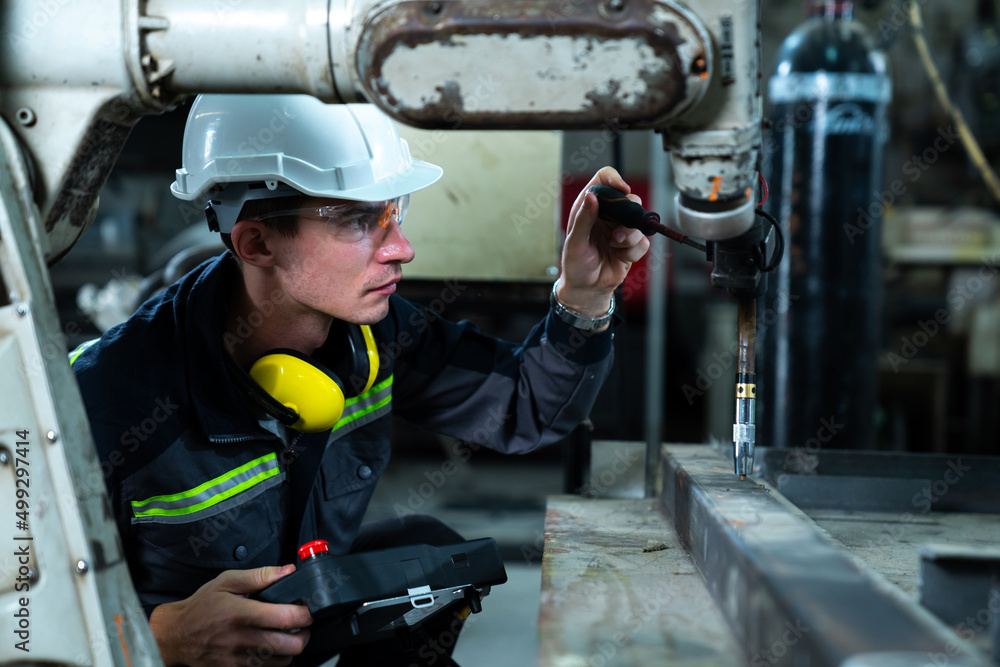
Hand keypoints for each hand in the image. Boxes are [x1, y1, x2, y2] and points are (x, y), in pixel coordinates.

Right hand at [149, 565, 311, 666]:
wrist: (175, 635)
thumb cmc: (202, 605)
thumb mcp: (227, 582)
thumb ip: (260, 576)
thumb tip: (288, 570)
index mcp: (241, 613)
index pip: (285, 618)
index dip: (305, 614)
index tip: (307, 609)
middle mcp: (241, 639)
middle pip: (290, 645)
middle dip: (304, 634)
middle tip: (303, 625)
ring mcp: (238, 659)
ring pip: (282, 661)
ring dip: (291, 649)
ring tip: (288, 635)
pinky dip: (276, 660)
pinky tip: (272, 648)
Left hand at [556, 167, 650, 322]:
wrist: (587, 289)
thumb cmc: (575, 265)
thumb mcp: (575, 242)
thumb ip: (583, 219)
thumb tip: (592, 196)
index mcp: (590, 207)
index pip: (604, 179)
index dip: (614, 180)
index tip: (622, 190)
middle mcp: (607, 214)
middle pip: (629, 198)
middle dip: (627, 214)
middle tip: (617, 231)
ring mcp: (621, 228)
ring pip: (639, 219)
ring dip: (629, 235)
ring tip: (614, 245)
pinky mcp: (632, 244)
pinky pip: (643, 240)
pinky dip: (633, 250)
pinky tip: (620, 256)